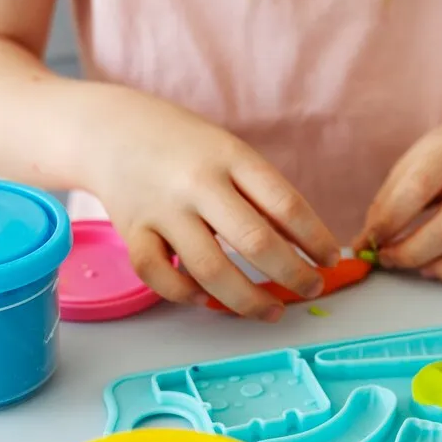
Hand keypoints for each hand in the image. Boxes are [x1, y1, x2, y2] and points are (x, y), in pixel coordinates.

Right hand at [88, 94, 340, 320]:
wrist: (111, 130)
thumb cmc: (185, 148)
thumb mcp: (231, 154)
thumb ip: (264, 195)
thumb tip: (308, 246)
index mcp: (232, 158)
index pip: (286, 204)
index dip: (315, 238)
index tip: (330, 261)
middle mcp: (198, 183)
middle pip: (254, 241)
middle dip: (292, 274)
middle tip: (312, 289)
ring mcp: (163, 209)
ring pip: (210, 270)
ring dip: (248, 300)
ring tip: (272, 311)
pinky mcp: (132, 232)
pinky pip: (160, 276)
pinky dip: (186, 295)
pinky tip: (207, 300)